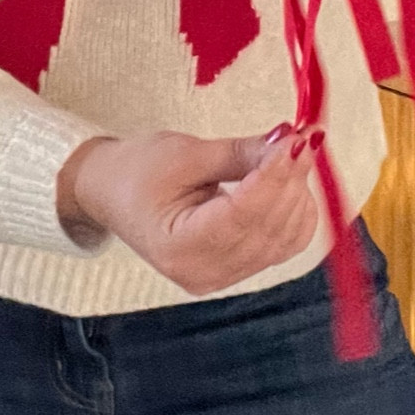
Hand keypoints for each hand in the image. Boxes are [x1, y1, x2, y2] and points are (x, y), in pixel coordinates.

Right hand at [55, 124, 321, 294]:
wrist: (113, 194)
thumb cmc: (138, 171)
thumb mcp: (186, 153)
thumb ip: (241, 153)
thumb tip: (292, 142)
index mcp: (177, 247)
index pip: (241, 214)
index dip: (275, 176)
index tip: (298, 140)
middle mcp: (202, 272)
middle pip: (269, 228)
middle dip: (291, 180)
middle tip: (301, 137)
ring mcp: (222, 277)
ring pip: (285, 239)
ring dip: (297, 194)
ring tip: (289, 155)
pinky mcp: (237, 271)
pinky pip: (284, 245)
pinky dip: (295, 212)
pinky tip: (287, 182)